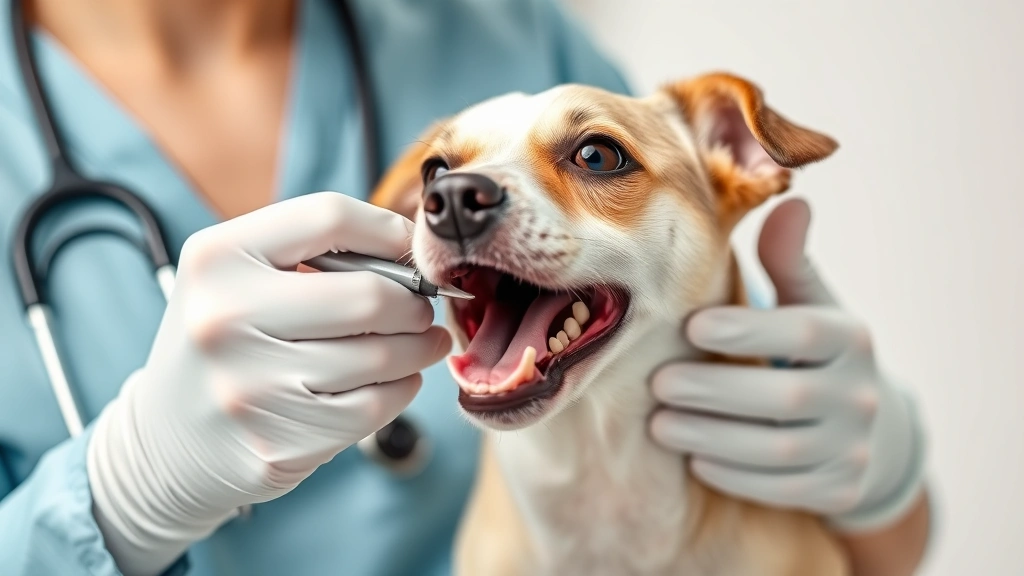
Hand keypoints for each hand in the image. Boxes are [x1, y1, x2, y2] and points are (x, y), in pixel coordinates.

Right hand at [86, 192, 451, 575]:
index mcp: (216, 259)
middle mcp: (225, 319)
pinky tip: (393, 379)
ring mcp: (252, 387)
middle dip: (412, 302)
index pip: (329, 217)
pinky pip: (377, 406)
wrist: (166, 442)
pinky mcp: (281, 442)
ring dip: (417, 347)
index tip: (411, 247)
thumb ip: (311, 252)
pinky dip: (402, 388)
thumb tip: (412, 251)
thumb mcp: (235, 277)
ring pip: (382, 355)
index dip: (388, 229)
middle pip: (369, 295)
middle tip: (420, 307)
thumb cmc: (224, 343)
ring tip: (419, 341)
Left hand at [650, 198, 924, 531]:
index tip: (691, 325)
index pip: (802, 332)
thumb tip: (789, 201)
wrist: (866, 427)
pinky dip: (736, 476)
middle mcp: (860, 394)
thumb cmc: (813, 349)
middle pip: (785, 397)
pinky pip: (785, 489)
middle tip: (658, 384)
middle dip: (715, 392)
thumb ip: (789, 260)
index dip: (747, 330)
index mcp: (850, 338)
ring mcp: (853, 447)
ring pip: (781, 450)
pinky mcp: (840, 489)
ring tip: (659, 425)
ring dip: (714, 437)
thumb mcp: (809, 303)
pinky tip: (694, 459)